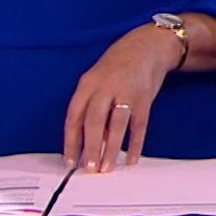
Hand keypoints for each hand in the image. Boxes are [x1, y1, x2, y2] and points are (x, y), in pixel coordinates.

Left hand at [64, 24, 181, 172]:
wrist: (147, 46)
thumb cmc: (117, 66)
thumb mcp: (98, 81)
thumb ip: (92, 107)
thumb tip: (92, 142)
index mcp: (88, 84)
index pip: (74, 116)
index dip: (71, 140)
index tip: (69, 161)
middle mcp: (105, 88)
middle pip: (93, 121)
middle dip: (90, 148)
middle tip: (89, 169)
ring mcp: (126, 92)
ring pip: (116, 125)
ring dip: (111, 149)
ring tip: (107, 168)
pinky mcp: (145, 98)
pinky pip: (139, 125)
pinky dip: (136, 144)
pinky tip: (132, 159)